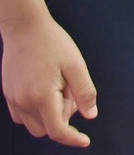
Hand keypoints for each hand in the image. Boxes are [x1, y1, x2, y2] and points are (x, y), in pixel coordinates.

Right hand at [2, 13, 97, 146]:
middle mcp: (23, 102)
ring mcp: (13, 99)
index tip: (85, 141)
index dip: (72, 138)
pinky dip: (37, 110)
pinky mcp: (8, 95)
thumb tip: (90, 115)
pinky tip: (47, 88)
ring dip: (49, 115)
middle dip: (62, 118)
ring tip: (59, 86)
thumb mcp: (76, 65)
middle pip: (46, 129)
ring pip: (33, 124)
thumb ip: (84, 92)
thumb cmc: (52, 43)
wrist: (25, 28)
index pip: (57, 130)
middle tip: (70, 91)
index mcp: (42, 96)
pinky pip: (23, 115)